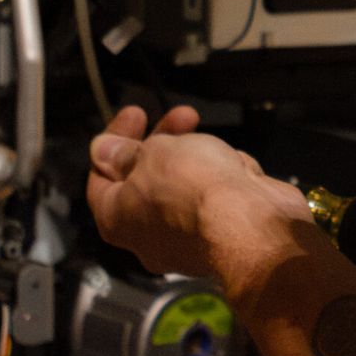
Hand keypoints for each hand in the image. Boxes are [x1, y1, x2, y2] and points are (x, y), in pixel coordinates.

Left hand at [87, 105, 304, 280]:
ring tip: (215, 149)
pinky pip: (217, 200)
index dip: (116, 140)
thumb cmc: (197, 192)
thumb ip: (126, 151)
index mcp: (117, 218)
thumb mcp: (153, 153)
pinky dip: (225, 181)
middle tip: (182, 117)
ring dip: (200, 160)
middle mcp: (147, 236)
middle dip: (167, 142)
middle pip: (147, 179)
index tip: (136, 115)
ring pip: (186, 187)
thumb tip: (103, 151)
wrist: (254, 226)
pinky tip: (237, 172)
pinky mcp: (221, 237)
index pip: (101, 176)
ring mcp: (186, 240)